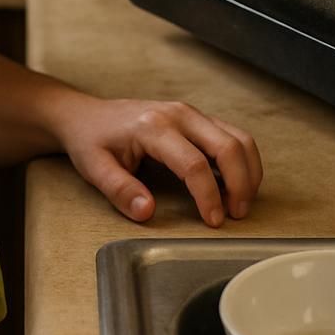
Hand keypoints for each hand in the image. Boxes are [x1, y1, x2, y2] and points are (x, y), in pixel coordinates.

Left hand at [56, 98, 262, 226]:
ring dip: (248, 171)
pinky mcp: (197, 118)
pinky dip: (242, 161)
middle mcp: (178, 114)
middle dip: (240, 184)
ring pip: (238, 138)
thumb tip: (147, 212)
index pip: (193, 164)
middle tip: (236, 215)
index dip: (208, 196)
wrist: (86, 115)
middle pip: (227, 146)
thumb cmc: (91, 140)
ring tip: (241, 203)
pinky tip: (235, 185)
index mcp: (153, 127)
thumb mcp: (94, 168)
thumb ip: (120, 190)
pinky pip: (232, 135)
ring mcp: (190, 113)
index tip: (213, 221)